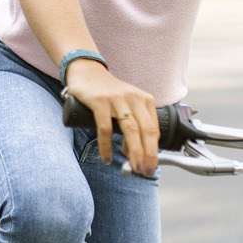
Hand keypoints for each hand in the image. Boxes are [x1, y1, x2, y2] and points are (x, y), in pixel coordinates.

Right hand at [64, 60, 158, 176]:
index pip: (154, 129)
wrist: (87, 71)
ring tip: (133, 167)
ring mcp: (117, 99)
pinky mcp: (100, 101)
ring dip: (133, 152)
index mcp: (144, 100)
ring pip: (130, 130)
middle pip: (146, 131)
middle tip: (146, 171)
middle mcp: (134, 98)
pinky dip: (106, 146)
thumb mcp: (128, 104)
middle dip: (148, 154)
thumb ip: (134, 123)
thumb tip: (136, 152)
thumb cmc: (108, 92)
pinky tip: (106, 157)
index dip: (154, 150)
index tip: (151, 165)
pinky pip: (106, 128)